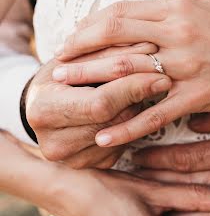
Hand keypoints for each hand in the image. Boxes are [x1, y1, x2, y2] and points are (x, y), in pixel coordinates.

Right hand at [25, 44, 170, 168]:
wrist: (44, 104)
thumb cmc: (63, 73)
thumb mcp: (79, 56)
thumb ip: (111, 52)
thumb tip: (151, 48)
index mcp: (43, 110)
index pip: (100, 103)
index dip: (132, 87)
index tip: (158, 72)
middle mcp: (53, 143)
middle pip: (114, 121)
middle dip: (139, 98)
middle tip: (161, 79)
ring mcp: (72, 160)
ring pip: (122, 134)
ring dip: (138, 111)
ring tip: (141, 90)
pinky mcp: (91, 166)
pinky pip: (123, 146)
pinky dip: (131, 125)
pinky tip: (129, 109)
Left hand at [55, 0, 209, 146]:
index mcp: (179, 9)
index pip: (122, 11)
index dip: (91, 24)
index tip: (73, 37)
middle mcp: (179, 33)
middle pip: (115, 37)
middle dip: (80, 51)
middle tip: (58, 66)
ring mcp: (188, 65)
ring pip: (129, 72)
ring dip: (94, 84)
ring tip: (67, 95)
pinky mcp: (199, 95)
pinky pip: (156, 112)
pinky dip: (128, 125)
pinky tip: (106, 136)